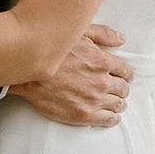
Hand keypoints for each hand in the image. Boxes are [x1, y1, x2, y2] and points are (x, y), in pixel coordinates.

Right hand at [11, 23, 132, 128]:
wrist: (29, 75)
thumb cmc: (51, 53)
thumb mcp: (78, 33)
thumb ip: (103, 35)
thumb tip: (121, 40)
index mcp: (102, 61)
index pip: (125, 71)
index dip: (124, 74)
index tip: (122, 76)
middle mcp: (101, 82)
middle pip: (123, 89)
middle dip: (121, 88)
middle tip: (116, 89)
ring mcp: (94, 100)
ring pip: (118, 105)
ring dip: (118, 103)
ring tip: (114, 102)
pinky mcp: (84, 115)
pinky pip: (108, 119)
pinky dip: (113, 118)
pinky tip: (111, 116)